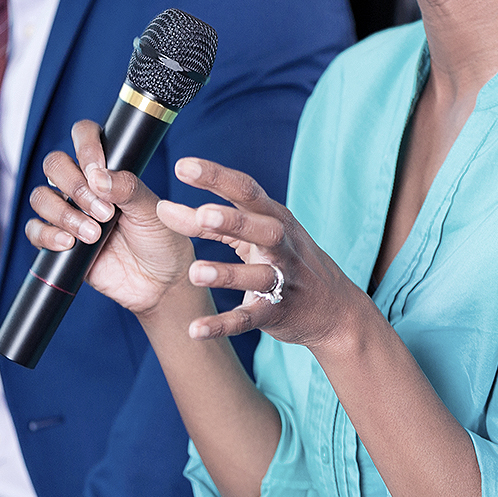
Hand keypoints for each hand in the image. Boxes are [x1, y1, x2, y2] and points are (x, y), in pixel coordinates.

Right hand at [25, 119, 196, 314]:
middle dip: (74, 185)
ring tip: (94, 233)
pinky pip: (34, 231)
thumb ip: (127, 188)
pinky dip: (47, 235)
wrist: (159, 283)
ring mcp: (69, 213)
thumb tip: (97, 176)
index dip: (85, 145)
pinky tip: (70, 243)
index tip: (97, 168)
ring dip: (64, 213)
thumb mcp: (152, 210)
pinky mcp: (58, 242)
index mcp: (107, 169)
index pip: (84, 136)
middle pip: (55, 165)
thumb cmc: (160, 239)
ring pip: (41, 197)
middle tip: (103, 212)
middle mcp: (83, 186)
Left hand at [156, 157, 361, 350]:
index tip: (182, 166)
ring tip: (194, 271)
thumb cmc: (286, 258)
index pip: (246, 191)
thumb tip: (164, 210)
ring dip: (226, 274)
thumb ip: (213, 223)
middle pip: (260, 228)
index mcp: (274, 217)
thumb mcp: (257, 233)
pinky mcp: (276, 313)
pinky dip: (222, 324)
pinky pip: (248, 319)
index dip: (216, 177)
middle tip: (201, 215)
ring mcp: (282, 280)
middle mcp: (281, 245)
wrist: (334, 309)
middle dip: (232, 221)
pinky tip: (196, 330)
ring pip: (257, 276)